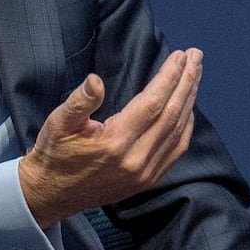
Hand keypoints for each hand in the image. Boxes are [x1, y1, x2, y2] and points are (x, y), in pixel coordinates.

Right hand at [18, 49, 201, 225]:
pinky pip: (176, 149)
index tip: (179, 55)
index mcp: (115, 142)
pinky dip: (186, 125)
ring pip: (178, 131)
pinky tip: (189, 106)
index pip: (153, 103)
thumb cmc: (55, 154)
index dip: (169, 77)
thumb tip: (96, 80)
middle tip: (195, 56)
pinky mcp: (148, 180)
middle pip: (172, 114)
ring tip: (195, 73)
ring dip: (190, 99)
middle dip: (186, 81)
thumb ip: (79, 101)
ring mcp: (145, 172)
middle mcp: (136, 159)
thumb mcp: (58, 123)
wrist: (54, 194)